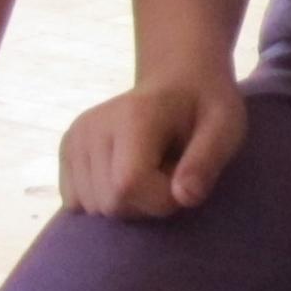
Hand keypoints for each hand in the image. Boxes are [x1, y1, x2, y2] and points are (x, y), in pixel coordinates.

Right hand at [58, 74, 246, 220]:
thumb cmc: (205, 107)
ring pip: (94, 208)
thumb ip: (206, 162)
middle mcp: (91, 127)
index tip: (185, 181)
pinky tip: (125, 172)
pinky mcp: (66, 150)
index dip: (161, 199)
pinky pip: (77, 203)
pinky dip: (106, 199)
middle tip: (169, 171)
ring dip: (128, 202)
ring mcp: (73, 138)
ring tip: (149, 169)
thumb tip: (185, 198)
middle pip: (110, 204)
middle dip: (147, 203)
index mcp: (131, 117)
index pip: (129, 185)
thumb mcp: (225, 128)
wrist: (178, 81)